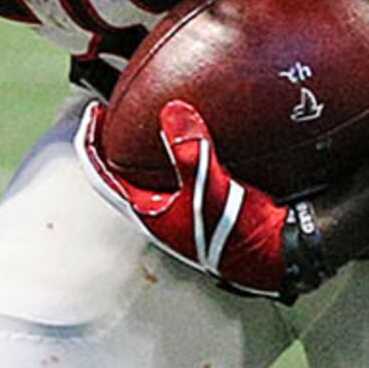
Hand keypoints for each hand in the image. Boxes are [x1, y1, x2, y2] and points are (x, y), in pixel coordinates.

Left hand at [78, 100, 327, 300]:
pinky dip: (177, 150)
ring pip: (148, 174)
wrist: (277, 256)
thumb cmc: (239, 233)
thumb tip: (172, 112)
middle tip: (115, 111)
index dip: (91, 141)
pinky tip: (196, 134)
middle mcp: (159, 212)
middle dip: (112, 141)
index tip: (94, 111)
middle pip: (118, 172)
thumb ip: (191, 152)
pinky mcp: (204, 205)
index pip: (102, 174)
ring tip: (148, 118)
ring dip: (143, 146)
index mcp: (147, 212)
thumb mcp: (212, 189)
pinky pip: (180, 171)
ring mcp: (180, 211)